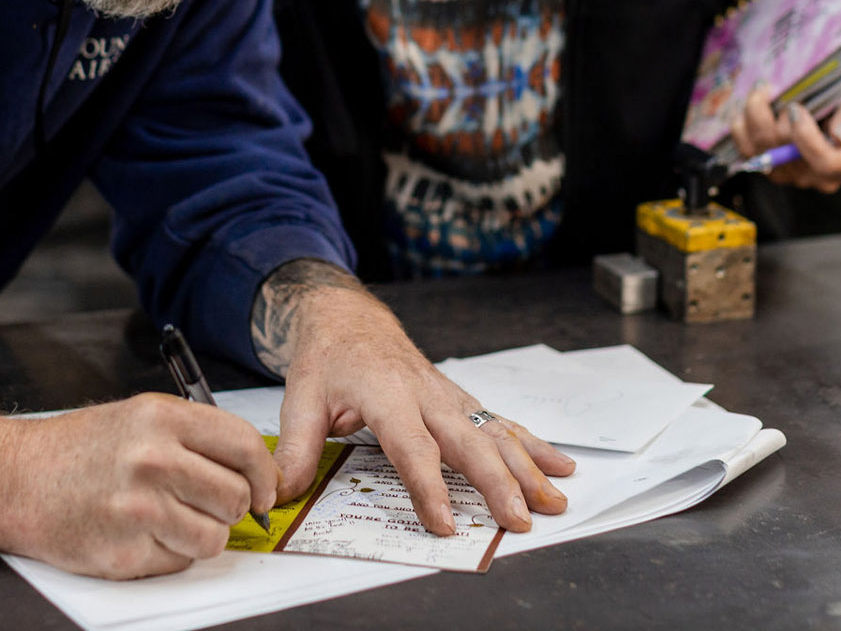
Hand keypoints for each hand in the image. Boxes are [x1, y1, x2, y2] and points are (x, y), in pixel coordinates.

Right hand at [9, 393, 279, 576]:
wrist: (14, 479)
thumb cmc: (79, 449)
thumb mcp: (140, 416)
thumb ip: (197, 436)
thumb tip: (256, 469)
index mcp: (162, 418)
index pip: (245, 446)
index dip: (263, 474)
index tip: (264, 489)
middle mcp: (153, 459)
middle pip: (236, 496)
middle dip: (231, 507)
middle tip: (206, 504)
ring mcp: (138, 509)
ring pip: (214, 536)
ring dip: (201, 534)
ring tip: (169, 518)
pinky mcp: (125, 552)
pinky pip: (179, 561)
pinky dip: (169, 554)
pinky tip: (141, 533)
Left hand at [251, 260, 574, 536]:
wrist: (348, 318)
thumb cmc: (327, 358)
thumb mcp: (299, 399)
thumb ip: (294, 449)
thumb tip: (280, 493)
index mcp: (386, 394)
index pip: (411, 447)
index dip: (427, 486)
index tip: (442, 522)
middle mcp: (425, 394)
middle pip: (467, 442)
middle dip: (497, 482)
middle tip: (518, 518)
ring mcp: (448, 396)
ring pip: (493, 432)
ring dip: (527, 467)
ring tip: (553, 499)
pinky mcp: (459, 399)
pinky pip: (501, 422)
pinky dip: (534, 443)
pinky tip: (560, 462)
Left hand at [731, 84, 840, 190]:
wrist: (826, 108)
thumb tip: (839, 136)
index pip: (827, 162)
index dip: (806, 136)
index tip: (796, 108)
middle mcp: (819, 177)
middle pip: (788, 153)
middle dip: (780, 119)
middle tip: (783, 95)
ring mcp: (792, 175)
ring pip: (762, 148)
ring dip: (757, 113)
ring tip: (764, 91)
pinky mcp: (768, 168)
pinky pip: (745, 147)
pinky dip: (743, 123)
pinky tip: (754, 105)